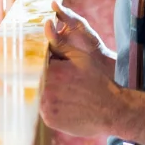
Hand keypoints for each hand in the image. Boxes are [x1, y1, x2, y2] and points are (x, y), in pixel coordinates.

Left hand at [40, 2, 120, 137]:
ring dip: (43, 92)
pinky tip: (63, 102)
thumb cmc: (98, 81)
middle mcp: (44, 90)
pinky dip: (49, 105)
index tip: (41, 65)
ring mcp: (46, 107)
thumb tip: (46, 24)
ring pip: (36, 95)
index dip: (36, 64)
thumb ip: (59, 43)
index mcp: (50, 71)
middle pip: (32, 81)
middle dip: (38, 78)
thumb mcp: (80, 57)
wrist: (112, 110)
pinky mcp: (49, 120)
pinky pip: (43, 109)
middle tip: (50, 79)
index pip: (32, 64)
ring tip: (61, 91)